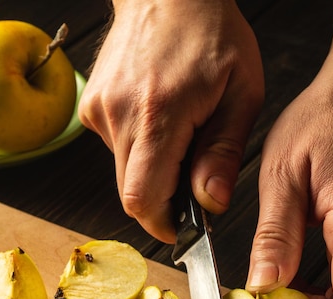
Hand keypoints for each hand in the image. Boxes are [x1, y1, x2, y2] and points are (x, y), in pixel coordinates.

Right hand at [78, 0, 263, 241]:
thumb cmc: (211, 34)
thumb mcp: (241, 92)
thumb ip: (224, 153)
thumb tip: (211, 202)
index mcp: (159, 113)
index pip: (143, 198)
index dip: (162, 224)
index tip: (182, 230)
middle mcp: (120, 114)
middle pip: (130, 194)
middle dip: (162, 202)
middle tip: (190, 181)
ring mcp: (100, 110)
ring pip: (124, 174)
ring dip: (152, 172)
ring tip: (178, 137)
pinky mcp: (91, 108)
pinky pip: (116, 150)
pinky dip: (139, 150)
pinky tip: (158, 122)